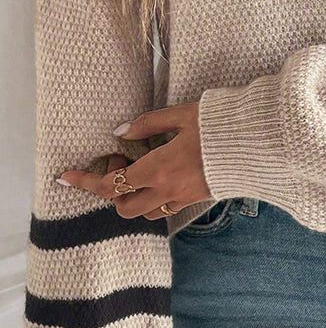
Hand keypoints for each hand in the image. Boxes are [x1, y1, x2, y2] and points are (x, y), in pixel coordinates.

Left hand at [55, 102, 210, 220]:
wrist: (259, 145)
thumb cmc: (220, 125)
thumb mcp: (181, 115)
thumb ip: (147, 124)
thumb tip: (120, 131)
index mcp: (157, 168)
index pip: (109, 184)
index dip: (84, 181)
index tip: (65, 176)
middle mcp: (166, 190)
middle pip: (123, 207)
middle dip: (112, 192)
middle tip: (122, 161)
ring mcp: (183, 198)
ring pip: (145, 212)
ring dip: (134, 196)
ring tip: (142, 168)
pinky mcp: (197, 200)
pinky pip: (166, 208)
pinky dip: (155, 197)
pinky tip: (162, 175)